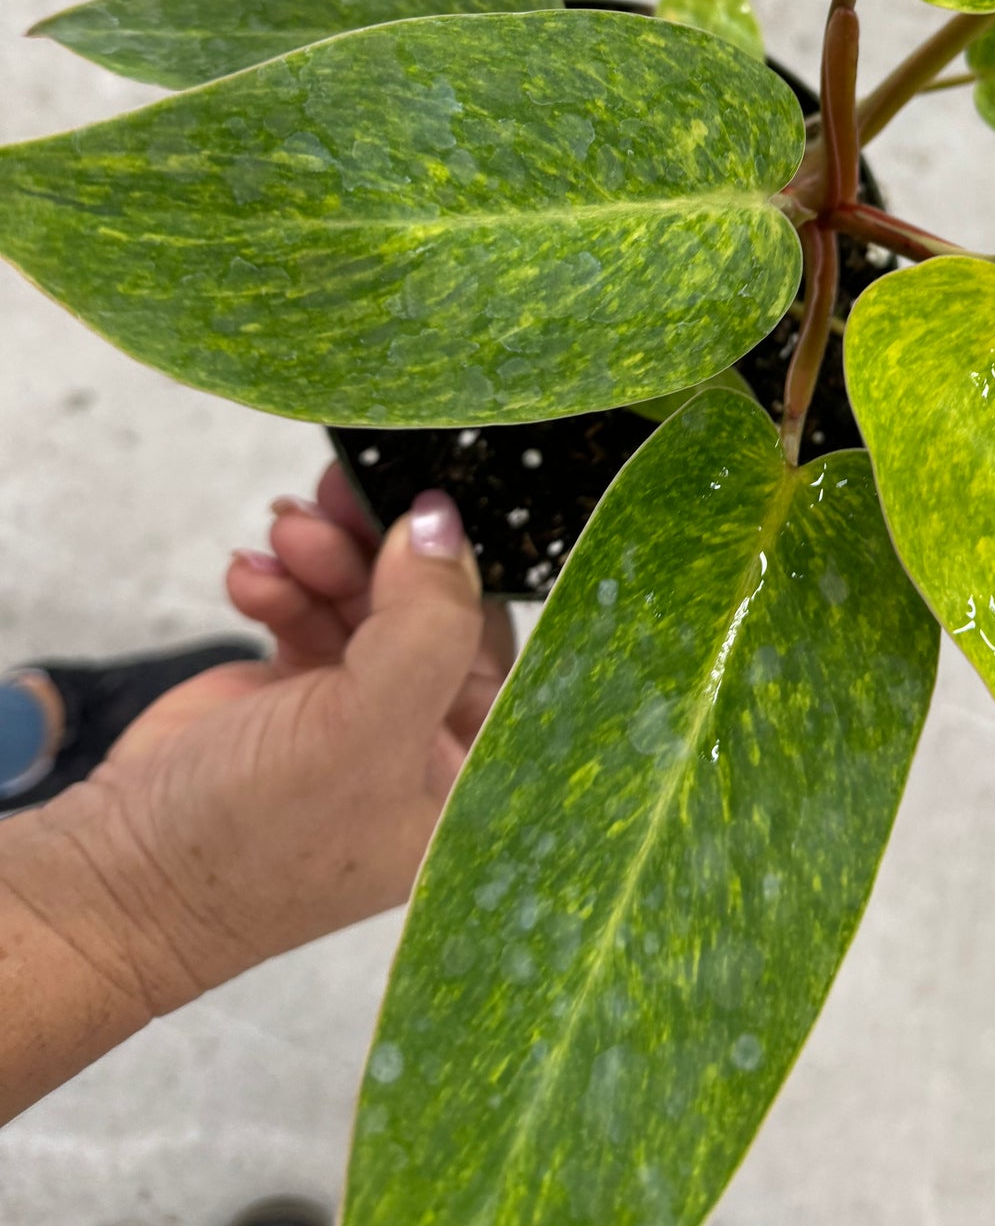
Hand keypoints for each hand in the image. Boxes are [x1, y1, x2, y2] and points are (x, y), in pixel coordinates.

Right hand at [62, 465, 513, 1009]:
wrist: (117, 877)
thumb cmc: (255, 837)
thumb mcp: (363, 730)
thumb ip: (423, 625)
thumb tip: (442, 523)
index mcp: (474, 772)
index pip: (502, 642)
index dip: (466, 567)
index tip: (426, 497)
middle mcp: (427, 740)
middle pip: (432, 606)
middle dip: (384, 546)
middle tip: (338, 493)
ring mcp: (359, 714)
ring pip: (370, 596)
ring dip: (328, 554)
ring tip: (284, 531)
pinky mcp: (298, 691)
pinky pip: (311, 608)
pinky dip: (284, 583)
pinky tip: (248, 577)